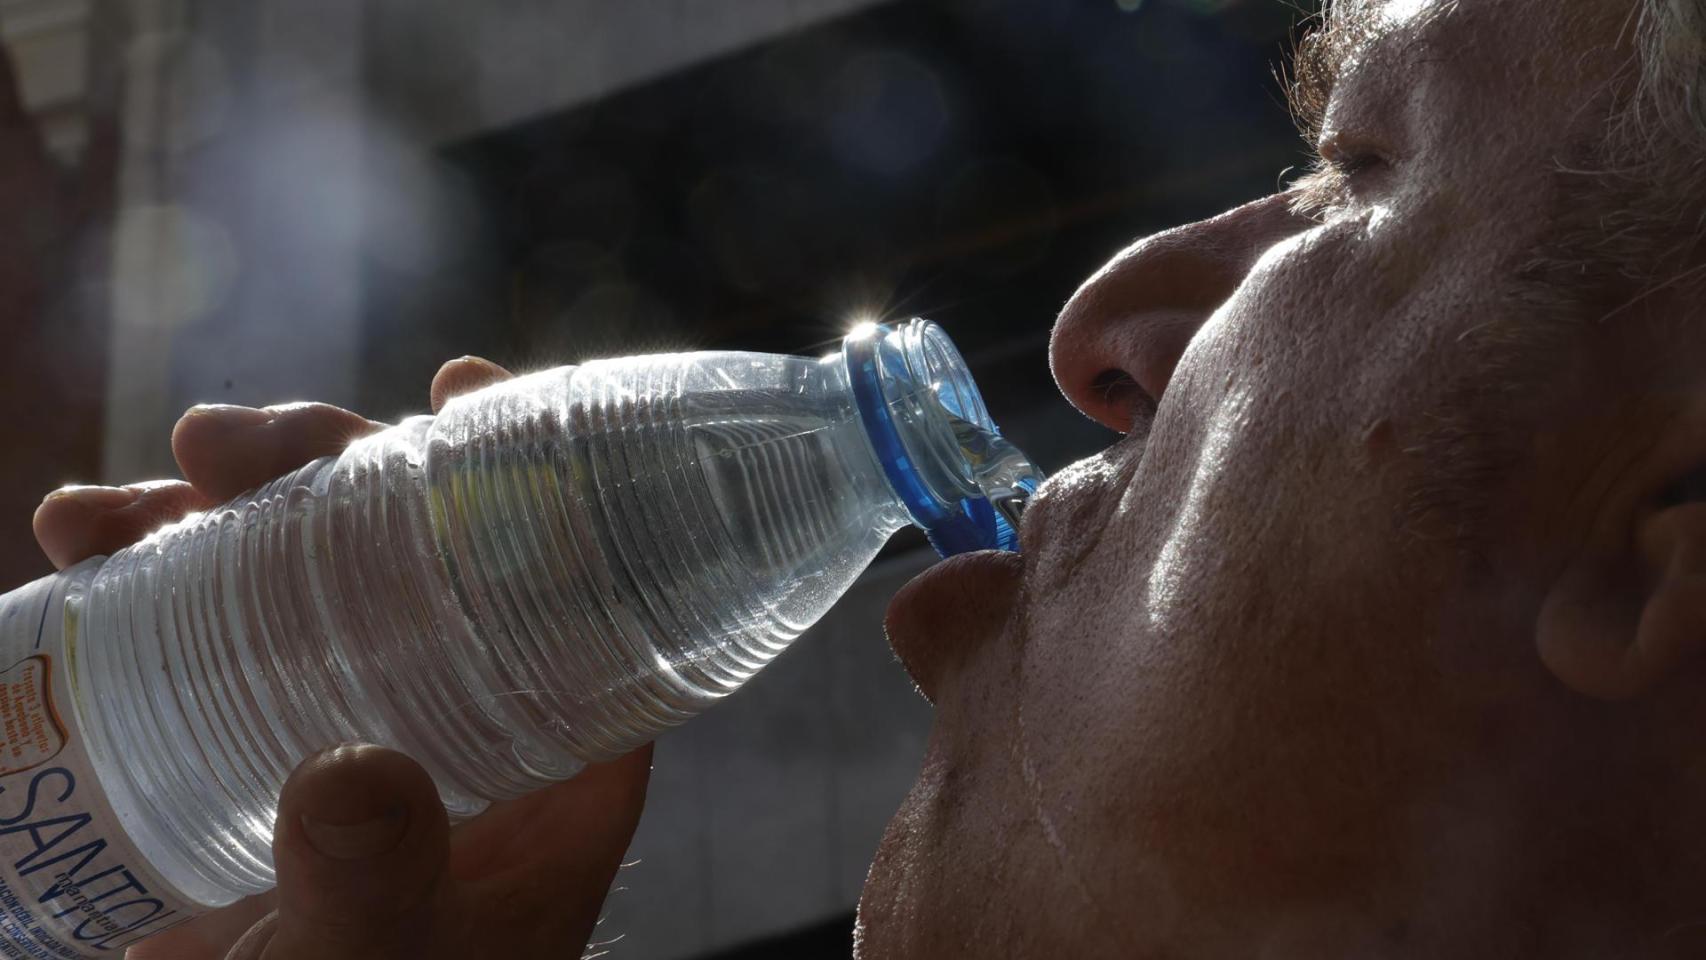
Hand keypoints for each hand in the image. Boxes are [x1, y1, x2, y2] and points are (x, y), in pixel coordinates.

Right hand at [33, 358, 651, 959]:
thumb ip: (374, 887)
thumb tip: (350, 770)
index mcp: (549, 753)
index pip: (570, 585)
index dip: (525, 472)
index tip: (461, 388)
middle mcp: (459, 711)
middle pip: (415, 546)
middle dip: (325, 468)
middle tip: (224, 445)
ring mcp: (350, 712)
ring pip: (305, 565)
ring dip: (211, 505)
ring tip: (113, 504)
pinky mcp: (255, 730)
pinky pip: (213, 618)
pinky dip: (147, 566)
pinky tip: (81, 542)